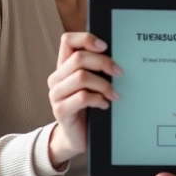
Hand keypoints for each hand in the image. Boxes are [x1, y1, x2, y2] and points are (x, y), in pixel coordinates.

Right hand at [46, 32, 121, 166]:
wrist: (77, 136)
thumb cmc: (87, 108)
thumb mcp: (93, 84)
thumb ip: (97, 69)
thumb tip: (117, 57)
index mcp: (64, 67)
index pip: (67, 41)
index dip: (86, 39)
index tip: (105, 46)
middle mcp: (57, 78)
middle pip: (78, 58)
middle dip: (103, 63)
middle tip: (119, 73)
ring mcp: (56, 94)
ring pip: (81, 77)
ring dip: (103, 85)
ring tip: (114, 95)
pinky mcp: (60, 110)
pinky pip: (82, 97)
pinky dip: (98, 99)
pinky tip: (104, 105)